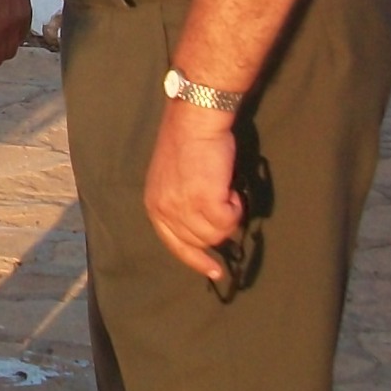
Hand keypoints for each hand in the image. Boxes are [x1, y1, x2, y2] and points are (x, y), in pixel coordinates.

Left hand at [143, 100, 243, 282]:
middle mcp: (165, 210)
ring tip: (224, 188)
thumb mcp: (173, 179)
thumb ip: (181, 205)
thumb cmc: (189, 142)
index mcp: (154, 205)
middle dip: (219, 226)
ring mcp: (183, 207)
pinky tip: (229, 186)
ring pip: (218, 234)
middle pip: (202, 242)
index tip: (215, 271)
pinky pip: (230, 220)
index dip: (197, 260)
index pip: (174, 246)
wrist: (195, 119)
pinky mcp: (204, 200)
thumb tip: (204, 228)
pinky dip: (236, 205)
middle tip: (225, 201)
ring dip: (229, 214)